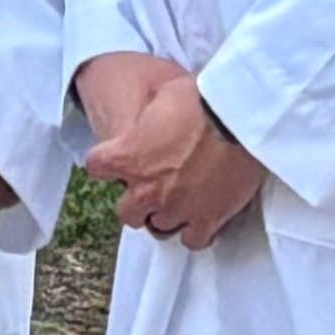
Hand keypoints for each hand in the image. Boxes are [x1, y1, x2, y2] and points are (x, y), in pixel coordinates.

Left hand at [77, 56, 264, 245]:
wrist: (238, 119)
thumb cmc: (201, 99)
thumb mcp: (161, 94)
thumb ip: (147, 117)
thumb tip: (150, 117)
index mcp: (127, 157)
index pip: (96, 166)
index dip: (108, 162)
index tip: (120, 158)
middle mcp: (145, 190)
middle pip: (127, 212)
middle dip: (138, 202)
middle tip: (155, 187)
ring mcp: (176, 208)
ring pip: (160, 227)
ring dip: (167, 215)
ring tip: (182, 200)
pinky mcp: (206, 219)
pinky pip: (192, 239)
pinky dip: (196, 230)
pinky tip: (203, 216)